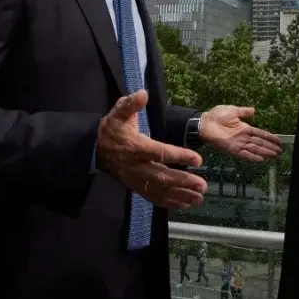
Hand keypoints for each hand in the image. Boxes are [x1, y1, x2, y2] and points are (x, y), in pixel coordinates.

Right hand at [97, 91, 207, 209]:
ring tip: (200, 198)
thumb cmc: (112, 129)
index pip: (160, 153)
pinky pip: (154, 197)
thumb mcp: (118, 112)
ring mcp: (137, 179)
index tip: (198, 160)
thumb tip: (143, 94)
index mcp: (136, 147)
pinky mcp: (136, 187)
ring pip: (160, 190)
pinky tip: (185, 204)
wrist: (95, 149)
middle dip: (184, 182)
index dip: (179, 156)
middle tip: (203, 185)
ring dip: (181, 195)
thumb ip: (130, 104)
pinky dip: (170, 203)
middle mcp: (137, 166)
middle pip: (163, 176)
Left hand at [199, 106, 281, 161]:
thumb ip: (243, 111)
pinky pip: (245, 154)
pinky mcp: (232, 149)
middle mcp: (243, 137)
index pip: (260, 134)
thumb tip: (254, 110)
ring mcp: (238, 144)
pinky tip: (261, 160)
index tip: (278, 141)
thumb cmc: (216, 115)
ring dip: (265, 153)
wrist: (204, 122)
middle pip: (260, 143)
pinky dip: (253, 157)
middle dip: (270, 147)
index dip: (269, 137)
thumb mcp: (232, 110)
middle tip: (280, 152)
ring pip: (255, 149)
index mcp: (244, 128)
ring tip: (275, 156)